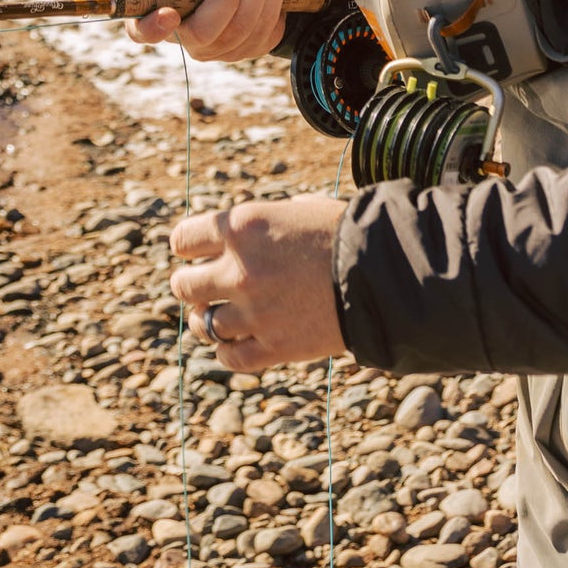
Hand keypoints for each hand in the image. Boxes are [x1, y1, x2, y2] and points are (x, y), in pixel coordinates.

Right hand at [127, 0, 284, 61]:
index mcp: (162, 6)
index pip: (140, 31)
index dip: (151, 28)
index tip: (169, 13)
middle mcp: (186, 36)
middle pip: (202, 34)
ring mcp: (217, 49)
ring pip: (241, 31)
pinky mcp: (248, 51)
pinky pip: (266, 32)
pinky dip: (273, 0)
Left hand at [170, 196, 346, 370]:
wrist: (384, 275)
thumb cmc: (349, 234)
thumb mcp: (300, 210)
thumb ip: (266, 221)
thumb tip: (254, 227)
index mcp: (242, 227)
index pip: (182, 240)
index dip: (189, 247)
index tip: (197, 253)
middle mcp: (239, 270)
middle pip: (183, 285)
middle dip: (192, 285)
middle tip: (206, 286)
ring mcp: (253, 312)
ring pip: (202, 324)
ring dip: (208, 320)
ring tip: (220, 317)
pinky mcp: (272, 347)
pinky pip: (229, 357)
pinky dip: (229, 351)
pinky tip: (239, 342)